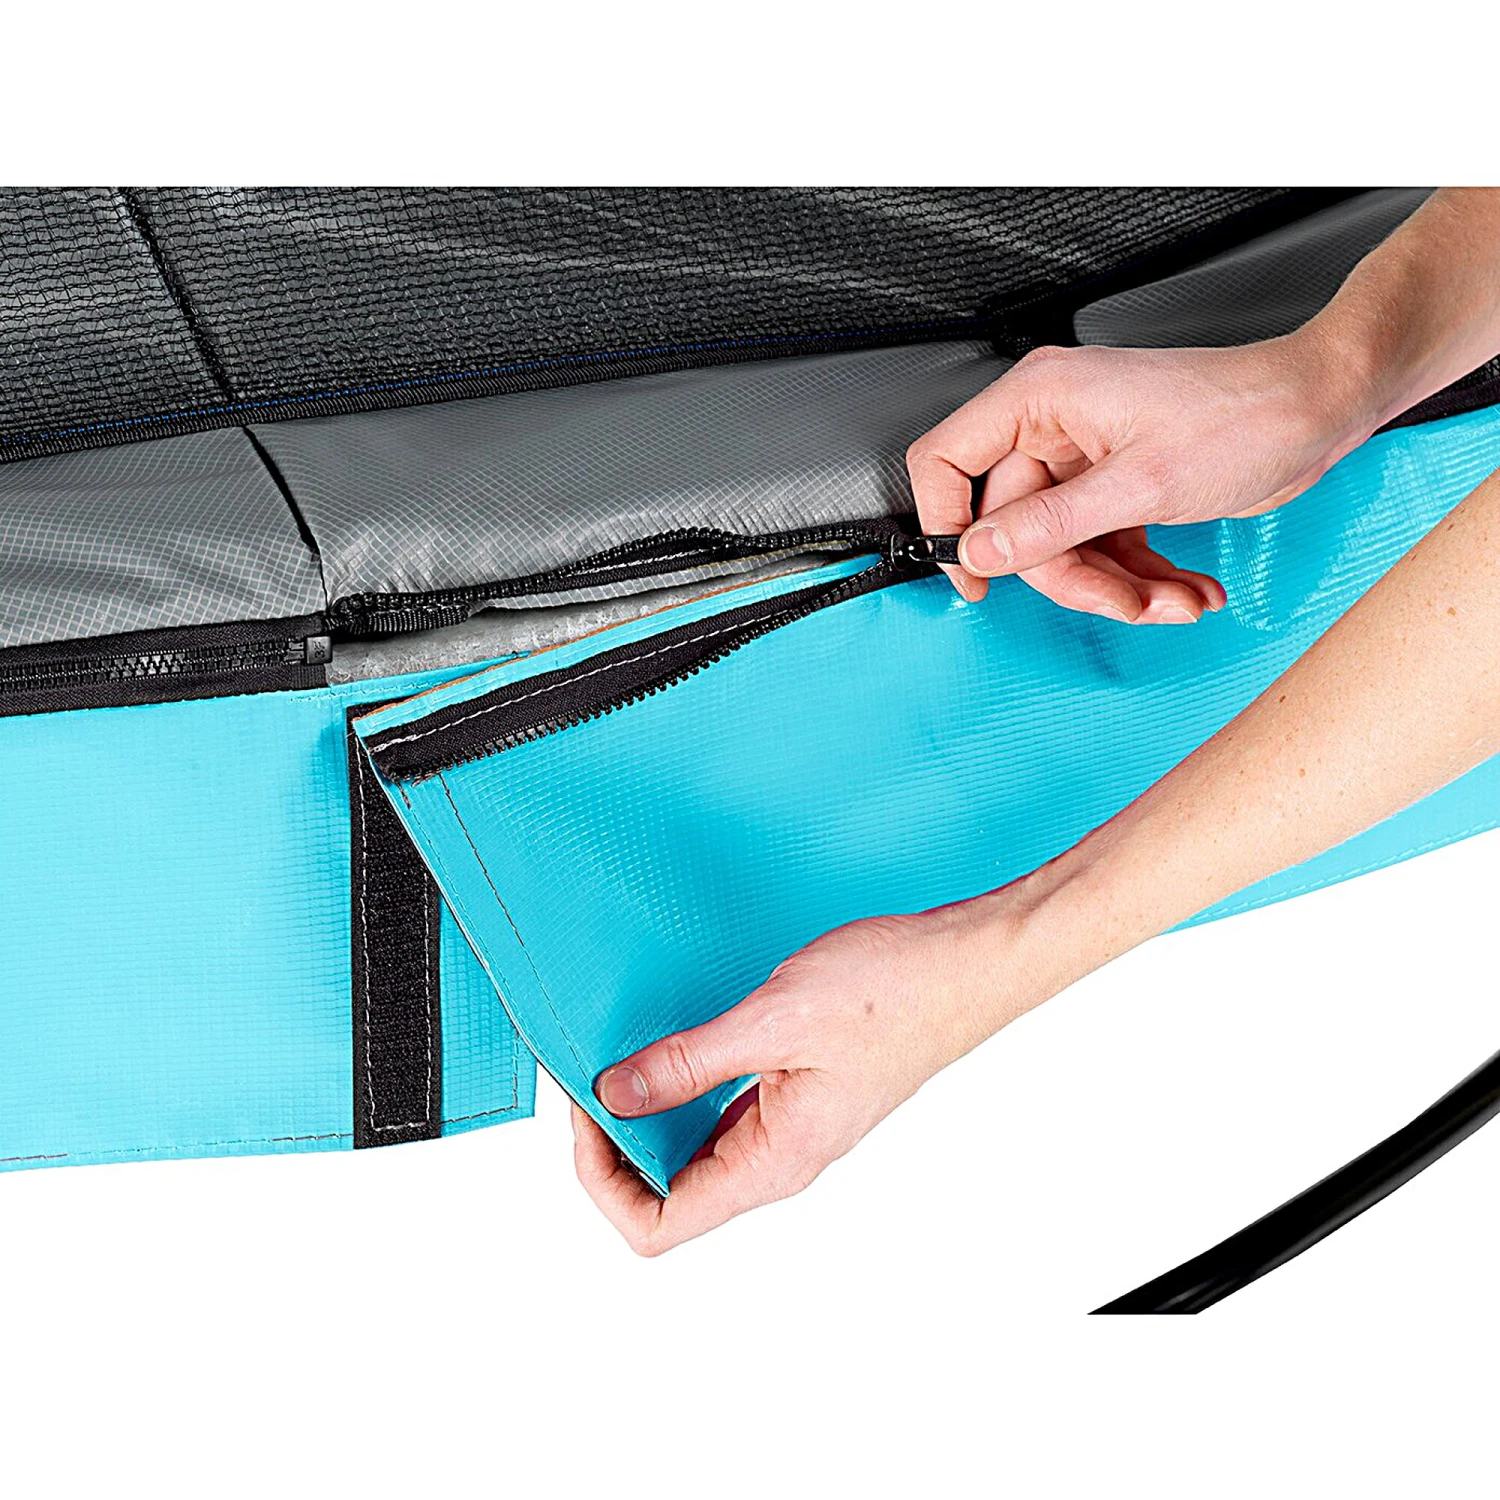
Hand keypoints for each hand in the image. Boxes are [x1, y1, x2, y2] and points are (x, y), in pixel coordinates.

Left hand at [572, 897, 1046, 1254]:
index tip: (587, 1107)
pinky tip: (667, 1046)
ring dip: (644, 1116)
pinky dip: (678, 1089)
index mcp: (776, 1161)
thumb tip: (613, 1098)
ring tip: (621, 1057)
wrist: (965, 964)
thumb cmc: (893, 991)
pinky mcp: (794, 1094)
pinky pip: (718, 1116)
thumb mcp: (773, 1020)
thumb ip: (689, 1064)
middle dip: (613, 1146)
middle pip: (665, 1196)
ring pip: (690, 1154)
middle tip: (592, 1074)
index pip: (660, 1225)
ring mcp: (787, 1128)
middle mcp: (779, 1159)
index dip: (603, 1179)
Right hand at [905, 334, 1379, 621]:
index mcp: (1041, 399)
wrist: (1320, 412)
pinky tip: (1185, 589)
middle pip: (1016, 526)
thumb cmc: (1246, 416)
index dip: (948, 524)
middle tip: (1121, 601)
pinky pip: (1101, 547)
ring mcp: (1086, 458)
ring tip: (1172, 601)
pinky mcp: (1118, 485)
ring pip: (1061, 548)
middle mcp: (1054, 425)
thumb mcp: (1139, 486)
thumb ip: (1049, 526)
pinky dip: (1140, 578)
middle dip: (1074, 578)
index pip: (947, 461)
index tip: (976, 579)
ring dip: (1117, 589)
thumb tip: (982, 553)